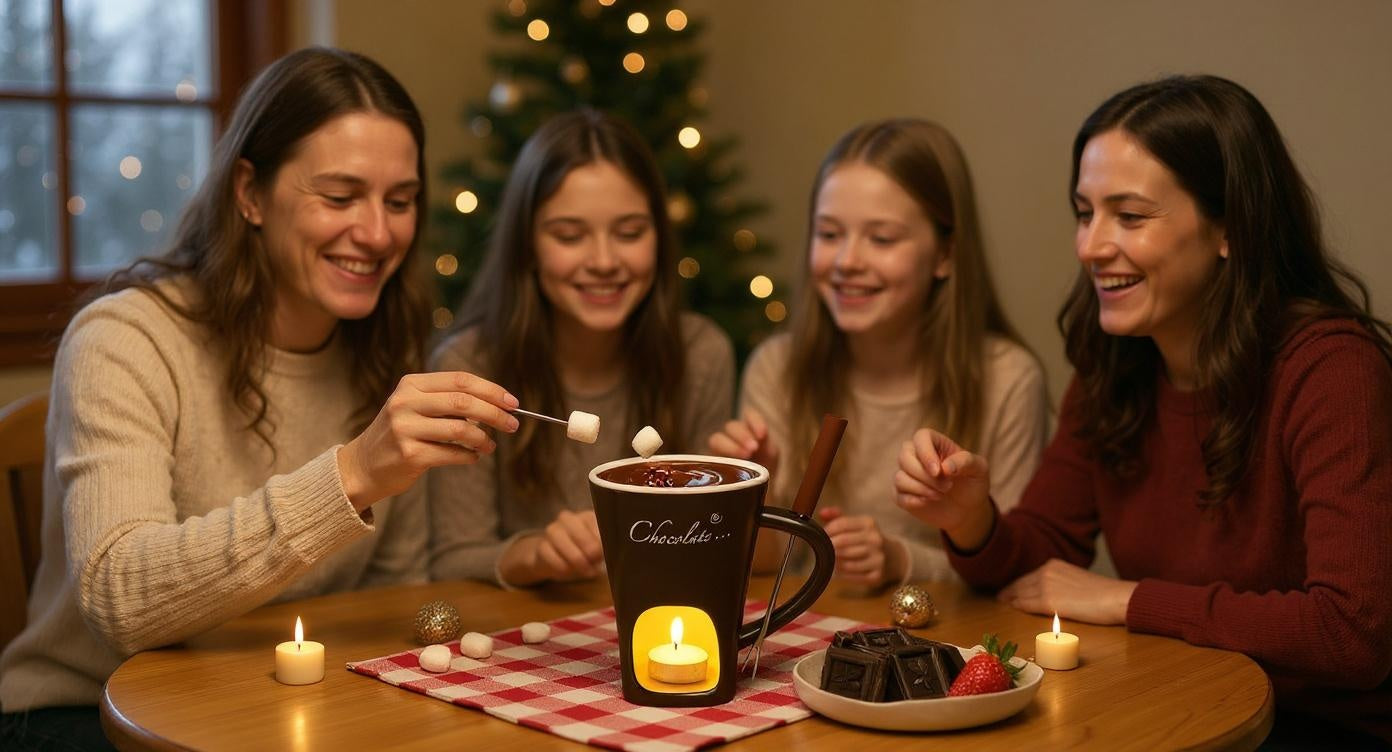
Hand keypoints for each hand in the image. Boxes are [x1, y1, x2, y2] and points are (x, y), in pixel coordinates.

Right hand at [337, 371, 518, 510]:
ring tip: (490, 446)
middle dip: (495, 413)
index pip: (460, 380)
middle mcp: (405, 402)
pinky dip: (469, 456)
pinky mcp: (409, 454)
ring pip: (461, 428)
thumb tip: (496, 404)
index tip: (512, 402)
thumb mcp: (415, 407)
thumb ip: (448, 401)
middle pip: (464, 402)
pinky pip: (453, 453)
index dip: (491, 390)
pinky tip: (473, 457)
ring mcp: (405, 428)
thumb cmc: (400, 434)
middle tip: (512, 424)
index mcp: (411, 384)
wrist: (363, 466)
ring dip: (484, 439)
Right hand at [512, 510, 604, 582]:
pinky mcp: (541, 545)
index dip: (603, 546)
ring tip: (585, 572)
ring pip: (568, 547)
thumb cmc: (580, 552)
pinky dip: (564, 569)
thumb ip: (605, 548)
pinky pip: (554, 559)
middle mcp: (568, 518)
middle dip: (591, 556)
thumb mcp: (596, 550)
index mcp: (587, 516)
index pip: (599, 527)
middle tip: (596, 567)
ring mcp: (552, 530)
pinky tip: (568, 571)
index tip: (604, 557)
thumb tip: (614, 554)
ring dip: (578, 563)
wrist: (550, 557)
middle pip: (583, 537)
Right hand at [707, 407, 779, 477]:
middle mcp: (732, 436)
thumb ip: (766, 443)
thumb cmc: (765, 469)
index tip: (763, 435)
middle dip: (742, 436)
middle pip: (731, 427)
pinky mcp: (710, 463)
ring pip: (716, 439)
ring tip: (743, 458)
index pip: (749, 415)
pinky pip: (706, 458)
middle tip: (753, 449)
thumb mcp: (770, 455)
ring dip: (730, 446)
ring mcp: (719, 449)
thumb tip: (761, 436)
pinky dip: (717, 460)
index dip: (755, 421)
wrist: (760, 491)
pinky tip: (728, 467)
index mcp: (748, 429)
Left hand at [818, 508, 906, 587]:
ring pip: (845, 561)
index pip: (841, 524)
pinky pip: (851, 575)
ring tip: (831, 559)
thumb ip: (837, 517)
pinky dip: (841, 573)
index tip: (821, 536)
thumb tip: (823, 512)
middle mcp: (875, 539)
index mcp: (869, 523)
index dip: (827, 530)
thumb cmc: (864, 539)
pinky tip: (839, 569)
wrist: (891, 557)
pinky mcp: (876, 575)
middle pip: (841, 542)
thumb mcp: (855, 524)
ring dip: (834, 561)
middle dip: (828, 547)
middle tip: (822, 550)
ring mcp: (878, 558)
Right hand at [894, 428, 993, 549]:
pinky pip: (899, 496)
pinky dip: (914, 500)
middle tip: (948, 487)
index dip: (926, 453)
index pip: (921, 437)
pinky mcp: (903, 494)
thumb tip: (945, 467)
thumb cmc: (973, 483)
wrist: (968, 509)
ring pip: (900, 477)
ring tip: (941, 495)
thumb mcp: (978, 469)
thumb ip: (965, 462)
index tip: (938, 471)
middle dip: (925, 475)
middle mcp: (916, 455)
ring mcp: (908, 475)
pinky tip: (929, 502)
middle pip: (904, 457)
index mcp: (934, 443)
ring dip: (921, 489)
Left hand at [997, 558, 1136, 624]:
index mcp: (1053, 565)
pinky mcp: (1047, 601)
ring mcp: (1045, 585)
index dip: (1017, 584)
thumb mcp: (1076, 581)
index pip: (1028, 576)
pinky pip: (1026, 604)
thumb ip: (1060, 583)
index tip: (1008, 590)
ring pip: (1020, 593)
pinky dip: (1019, 606)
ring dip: (1011, 599)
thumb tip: (1051, 594)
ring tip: (1004, 603)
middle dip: (1009, 591)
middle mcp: (1046, 571)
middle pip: (1020, 583)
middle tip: (1001, 597)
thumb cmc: (1103, 593)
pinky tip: (1013, 608)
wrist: (1115, 598)